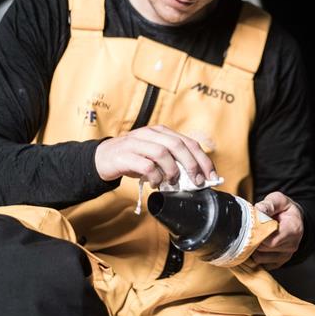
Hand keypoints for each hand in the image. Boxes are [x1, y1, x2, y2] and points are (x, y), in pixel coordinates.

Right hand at [94, 125, 215, 186]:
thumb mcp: (154, 155)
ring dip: (172, 171)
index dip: (203, 159)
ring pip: (162, 152)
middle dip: (192, 165)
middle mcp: (150, 134)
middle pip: (178, 145)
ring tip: (173, 182)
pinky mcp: (125, 155)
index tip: (212, 175)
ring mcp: (137, 143)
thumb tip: (196, 176)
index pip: (188, 142)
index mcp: (161, 132)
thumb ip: (173, 160)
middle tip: (197, 181)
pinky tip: (156, 184)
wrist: (103, 158)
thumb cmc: (133, 158)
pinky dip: (155, 177)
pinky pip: (146, 166)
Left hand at [251, 192, 303, 269]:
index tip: (251, 225)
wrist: (294, 220)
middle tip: (247, 230)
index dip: (258, 234)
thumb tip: (258, 209)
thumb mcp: (279, 200)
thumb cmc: (285, 209)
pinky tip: (254, 245)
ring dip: (252, 249)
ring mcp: (286, 256)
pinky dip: (254, 257)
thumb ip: (269, 204)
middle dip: (253, 240)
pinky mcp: (279, 262)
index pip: (272, 239)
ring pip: (260, 259)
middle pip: (265, 249)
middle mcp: (291, 245)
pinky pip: (261, 265)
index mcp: (293, 229)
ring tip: (252, 236)